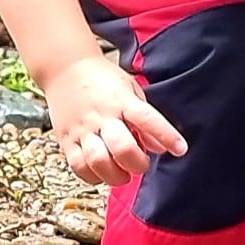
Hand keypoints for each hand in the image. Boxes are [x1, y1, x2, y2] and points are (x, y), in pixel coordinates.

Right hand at [42, 55, 186, 186]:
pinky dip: (93, 176)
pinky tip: (103, 172)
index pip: (148, 119)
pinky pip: (79, 166)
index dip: (166, 136)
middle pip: (122, 147)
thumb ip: (145, 118)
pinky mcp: (66, 139)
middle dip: (138, 164)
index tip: (180, 149)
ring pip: (98, 161)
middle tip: (142, 165)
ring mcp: (82, 129)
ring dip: (115, 175)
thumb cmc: (101, 79)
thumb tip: (159, 147)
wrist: (64, 68)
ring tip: (123, 174)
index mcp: (121, 100)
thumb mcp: (130, 89)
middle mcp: (102, 115)